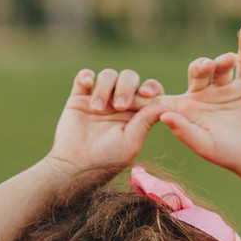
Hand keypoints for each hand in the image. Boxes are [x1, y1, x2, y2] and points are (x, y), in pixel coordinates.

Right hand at [46, 67, 166, 176]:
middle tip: (119, 106)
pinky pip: (84, 76)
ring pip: (108, 75)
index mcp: (136, 114)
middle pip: (129, 78)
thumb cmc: (106, 159)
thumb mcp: (130, 143)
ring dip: (105, 87)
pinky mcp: (80, 98)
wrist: (75, 166)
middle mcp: (120, 103)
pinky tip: (88, 84)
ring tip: (97, 109)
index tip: (146, 94)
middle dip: (126, 87)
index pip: (149, 91)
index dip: (151, 87)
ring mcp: (100, 99)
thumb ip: (145, 122)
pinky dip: (87, 76)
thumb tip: (165, 106)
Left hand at [156, 27, 240, 175]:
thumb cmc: (228, 154)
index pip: (164, 97)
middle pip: (197, 71)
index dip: (149, 93)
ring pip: (220, 66)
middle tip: (206, 67)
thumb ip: (184, 130)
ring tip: (229, 60)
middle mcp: (204, 95)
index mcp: (188, 109)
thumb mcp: (204, 144)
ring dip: (223, 60)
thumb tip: (163, 115)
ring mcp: (226, 88)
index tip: (138, 89)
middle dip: (200, 66)